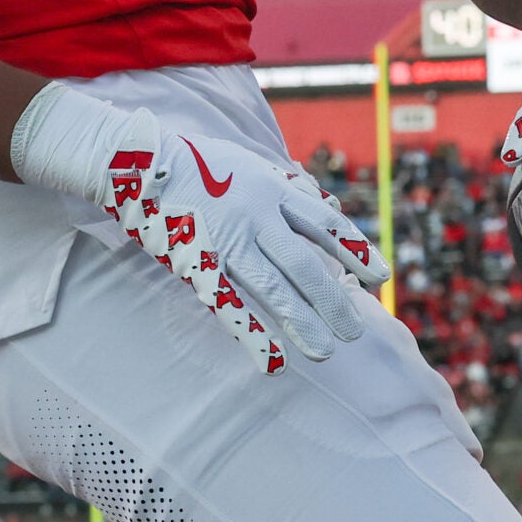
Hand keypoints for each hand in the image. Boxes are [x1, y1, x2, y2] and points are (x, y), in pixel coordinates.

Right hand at [12, 85, 389, 374]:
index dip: (355, 253)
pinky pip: (230, 303)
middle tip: (356, 331)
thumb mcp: (251, 165)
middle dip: (335, 300)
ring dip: (305, 322)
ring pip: (276, 288)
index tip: (380, 278)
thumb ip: (284, 189)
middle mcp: (259, 216)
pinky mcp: (200, 262)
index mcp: (274, 190)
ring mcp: (229, 241)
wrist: (141, 162)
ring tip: (328, 351)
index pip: (327, 225)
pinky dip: (252, 333)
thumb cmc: (199, 163)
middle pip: (307, 264)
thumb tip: (320, 208)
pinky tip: (272, 360)